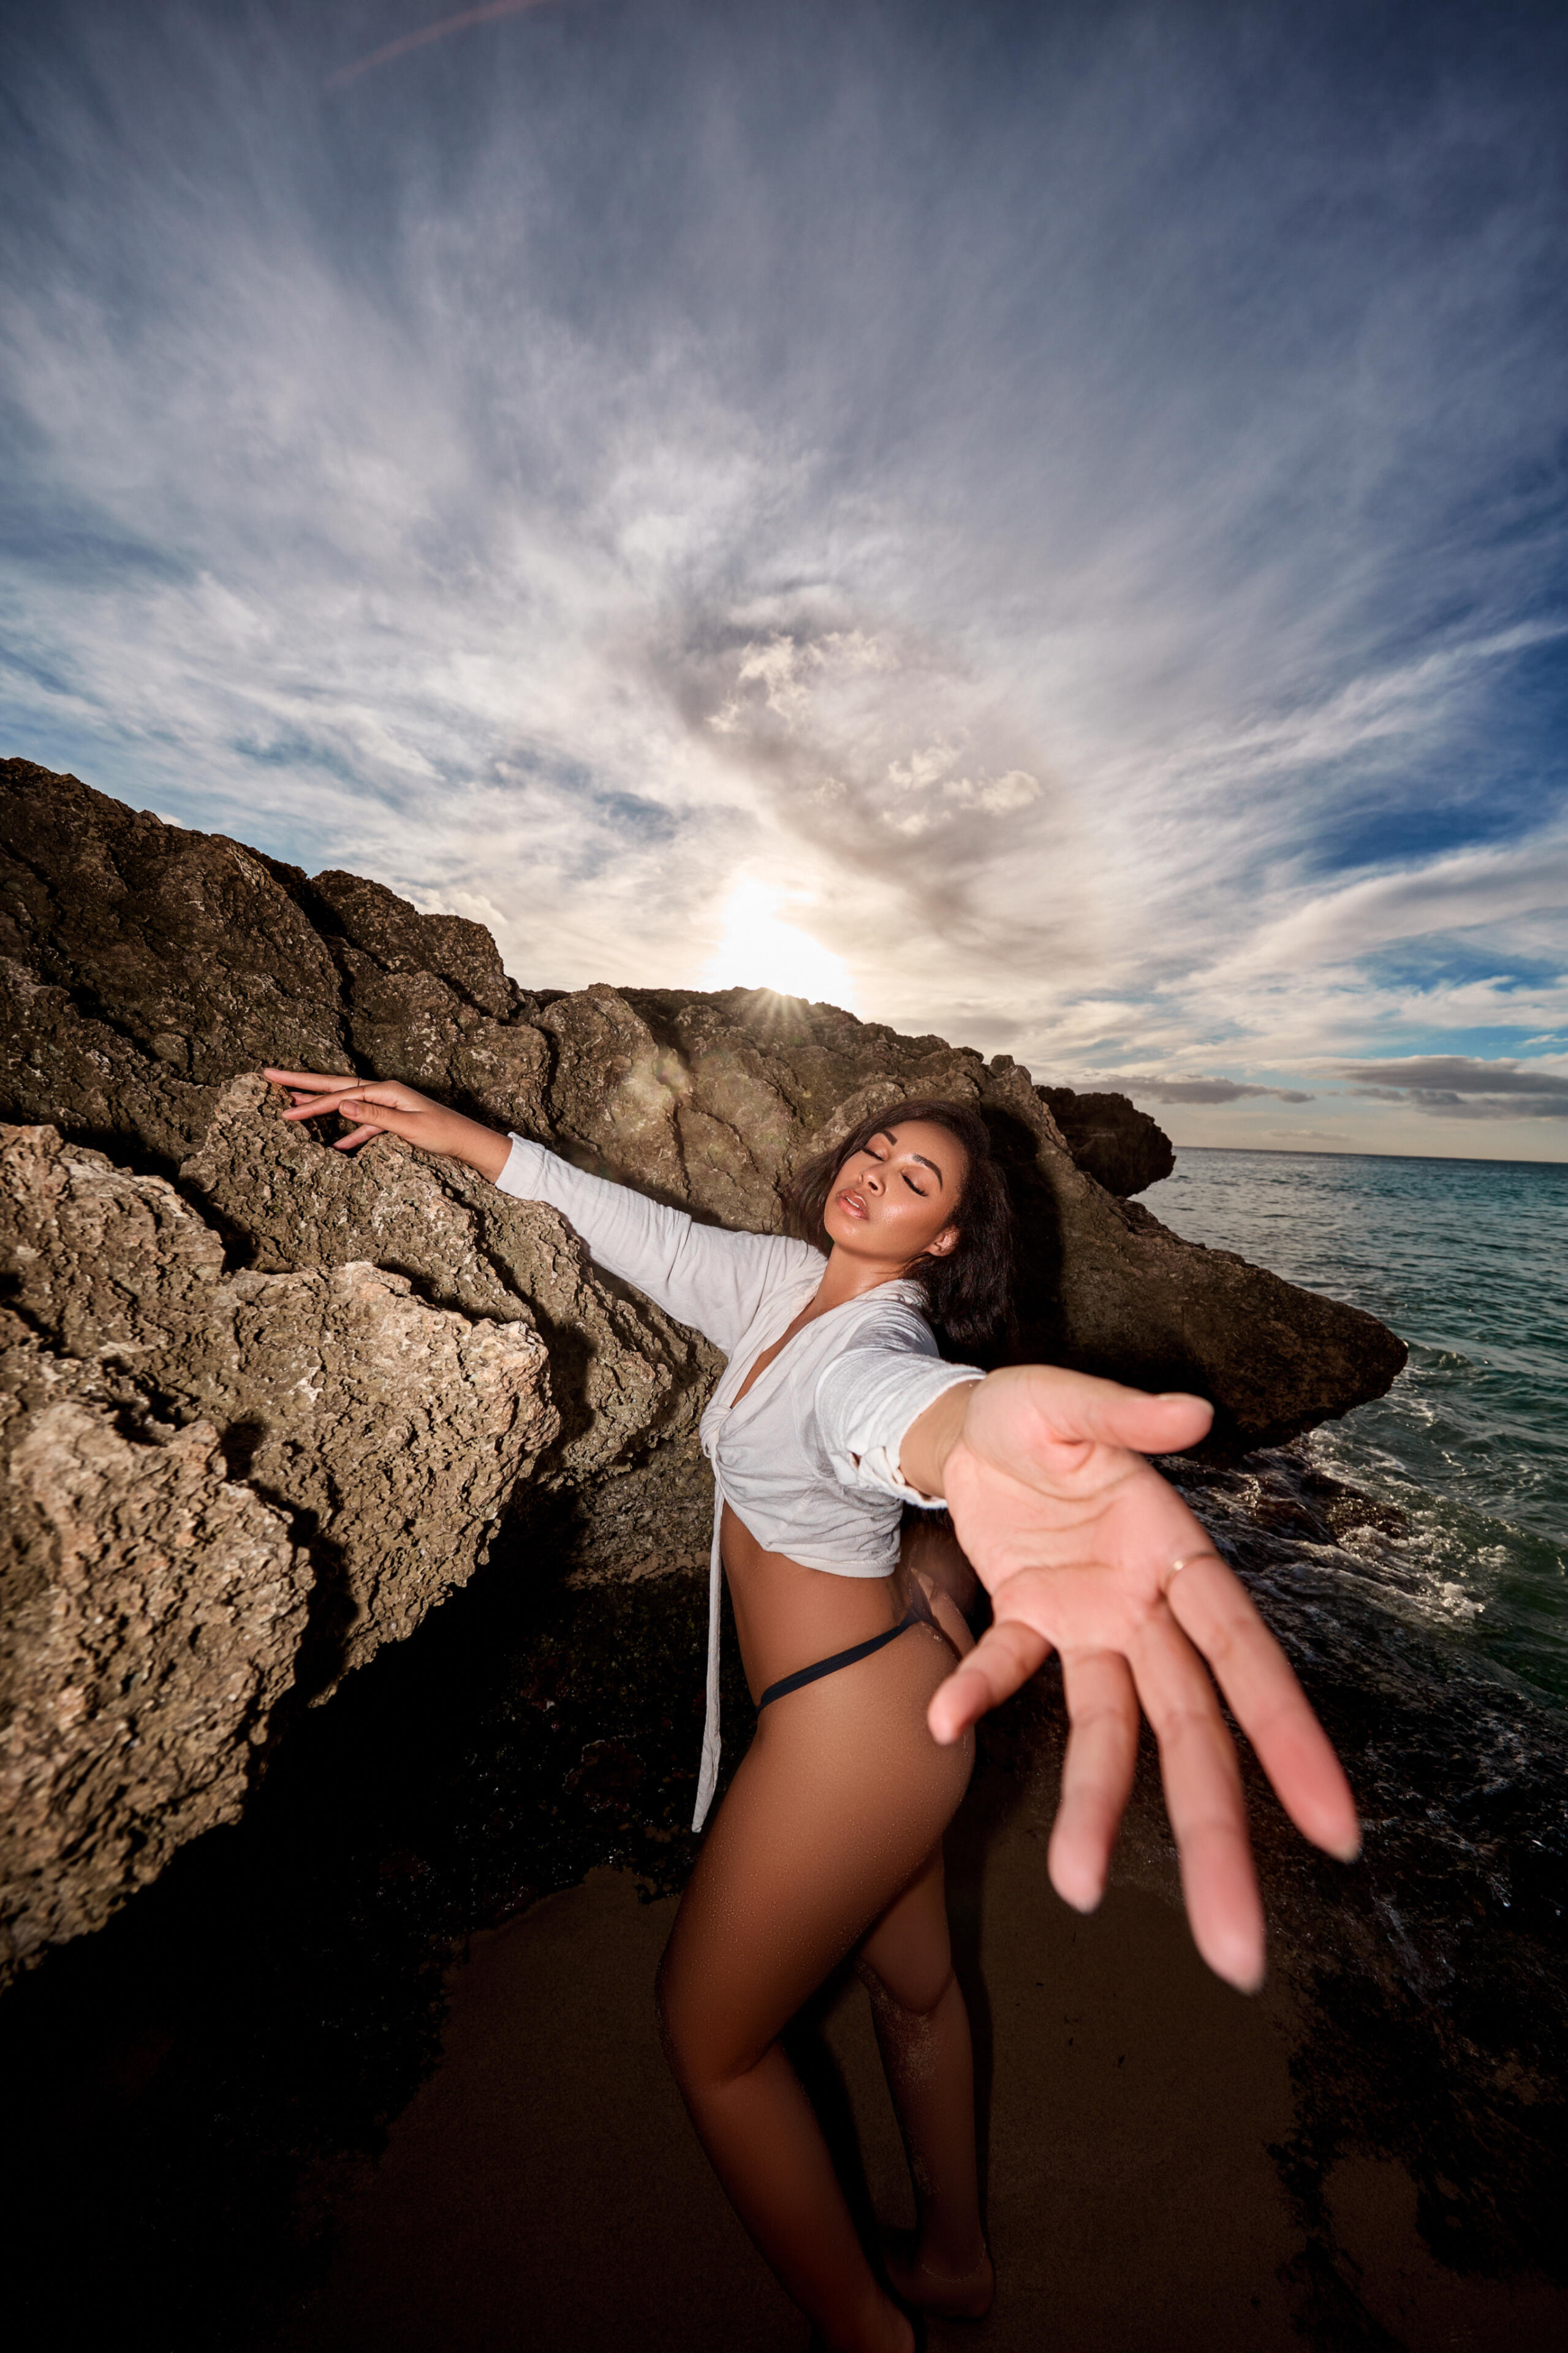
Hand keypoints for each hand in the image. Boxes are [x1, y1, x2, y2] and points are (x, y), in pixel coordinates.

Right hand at [261, 1068, 511, 1179]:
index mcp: (386, 1090)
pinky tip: (335, 1145)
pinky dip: (348, 1134)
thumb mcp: (409, 1126)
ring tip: (292, 1104)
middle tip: (270, 1074)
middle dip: (303, 1083)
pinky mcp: (393, 1121)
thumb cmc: (444, 1133)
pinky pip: (363, 1125)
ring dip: (319, 1105)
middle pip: (336, 1086)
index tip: (285, 1109)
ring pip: (345, 1103)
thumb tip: (342, 1105)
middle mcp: (384, 1092)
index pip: (340, 1095)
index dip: (311, 1102)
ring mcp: (387, 1105)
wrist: (468, 1142)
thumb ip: (375, 1116)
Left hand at [907, 1365, 1359, 1990]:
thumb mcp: (1067, 1399)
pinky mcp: (1030, 1621)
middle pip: (1192, 1732)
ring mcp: (1091, 1623)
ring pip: (1112, 1734)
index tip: (1333, 1832)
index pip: (1244, 1660)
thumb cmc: (1036, 1411)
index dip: (1288, 1740)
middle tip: (1237, 1952)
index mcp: (1178, 1557)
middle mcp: (1147, 1607)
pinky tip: (943, 1725)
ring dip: (1098, 1810)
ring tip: (1078, 1889)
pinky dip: (979, 1693)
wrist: (964, 1420)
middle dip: (1216, 1836)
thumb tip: (1192, 1411)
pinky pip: (1010, 1670)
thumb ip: (1124, 1414)